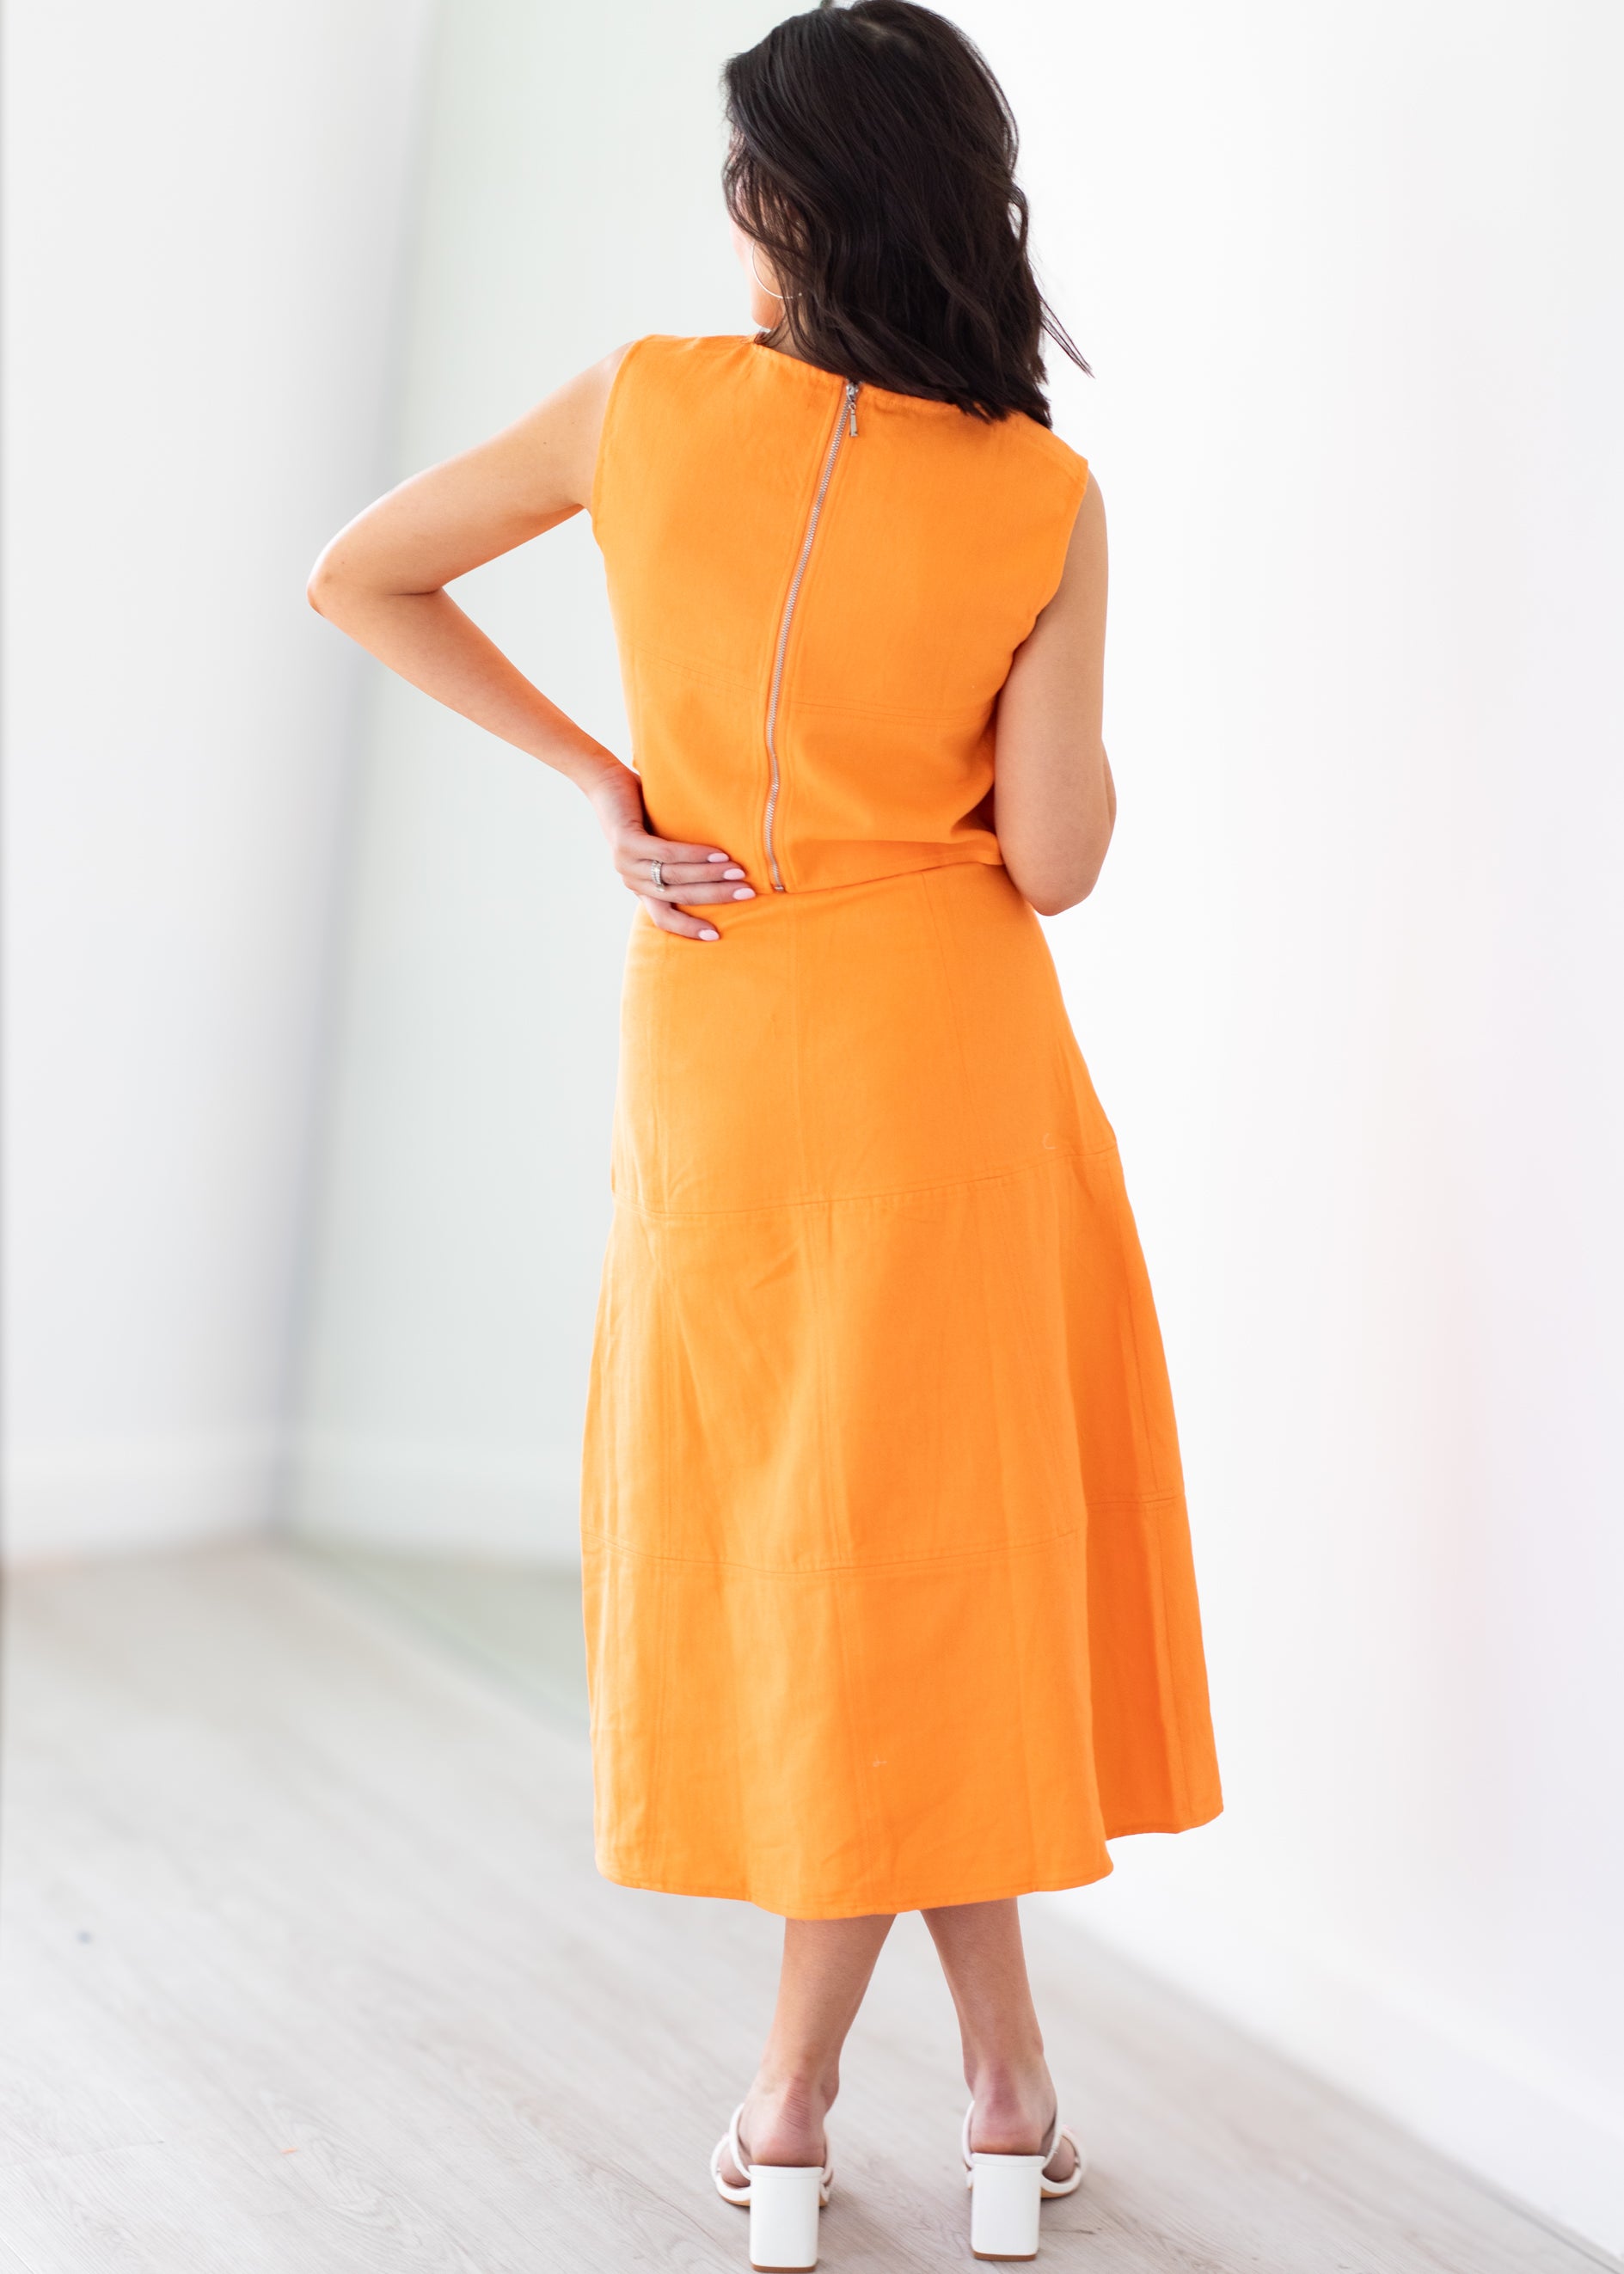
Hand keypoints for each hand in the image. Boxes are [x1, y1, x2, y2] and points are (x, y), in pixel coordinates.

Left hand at [587, 762, 755, 940]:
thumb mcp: (660, 844)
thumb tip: (726, 869)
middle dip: (716, 896)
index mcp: (641, 887)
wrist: (605, 783)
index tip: (717, 936)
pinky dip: (694, 855)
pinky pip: (666, 853)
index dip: (689, 929)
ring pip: (676, 876)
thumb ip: (680, 862)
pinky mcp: (626, 842)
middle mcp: (632, 880)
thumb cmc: (640, 812)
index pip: (664, 919)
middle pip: (679, 896)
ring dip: (711, 874)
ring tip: (738, 871)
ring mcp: (626, 863)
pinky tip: (717, 853)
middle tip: (748, 893)